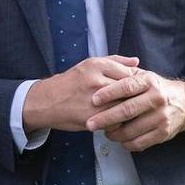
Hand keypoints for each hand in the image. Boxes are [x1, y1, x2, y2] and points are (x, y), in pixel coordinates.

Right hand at [23, 55, 139, 131]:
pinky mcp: (91, 117)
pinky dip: (117, 123)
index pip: (129, 73)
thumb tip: (137, 61)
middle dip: (134, 98)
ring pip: (123, 106)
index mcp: (97, 65)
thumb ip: (115, 61)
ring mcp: (93, 100)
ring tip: (126, 112)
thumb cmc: (71, 82)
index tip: (137, 89)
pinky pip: (114, 121)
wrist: (46, 101)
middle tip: (137, 102)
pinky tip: (114, 120)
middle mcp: (95, 80)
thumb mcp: (90, 64)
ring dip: (127, 111)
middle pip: (128, 91)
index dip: (136, 83)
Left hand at [84, 71, 184, 151]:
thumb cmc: (156, 89)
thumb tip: (103, 73)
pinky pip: (140, 143)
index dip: (109, 93)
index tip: (94, 99)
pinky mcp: (163, 133)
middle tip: (90, 123)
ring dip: (114, 134)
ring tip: (105, 132)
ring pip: (131, 130)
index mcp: (149, 81)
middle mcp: (156, 98)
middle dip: (105, 118)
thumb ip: (125, 74)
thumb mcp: (144, 76)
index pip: (126, 86)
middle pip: (127, 110)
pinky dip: (126, 143)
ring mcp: (161, 117)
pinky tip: (120, 139)